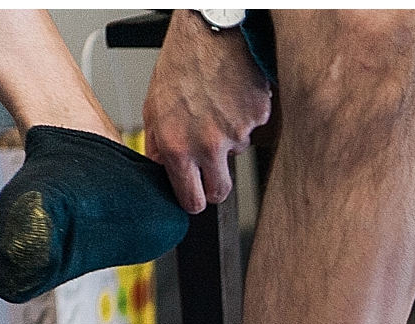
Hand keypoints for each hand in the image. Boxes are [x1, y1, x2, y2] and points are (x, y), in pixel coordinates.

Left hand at [143, 10, 271, 212]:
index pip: (190, 200)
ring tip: (217, 108)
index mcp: (177, 145)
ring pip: (236, 156)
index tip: (194, 197)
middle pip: (219, 192)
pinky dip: (245, 120)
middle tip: (211, 167)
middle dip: (215, 184)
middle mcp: (207, 145)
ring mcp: (237, 134)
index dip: (193, 200)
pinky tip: (233, 98)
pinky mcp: (260, 121)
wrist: (214, 32)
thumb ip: (159, 144)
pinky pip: (253, 132)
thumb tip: (162, 168)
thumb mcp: (155, 105)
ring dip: (229, 141)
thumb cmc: (184, 63)